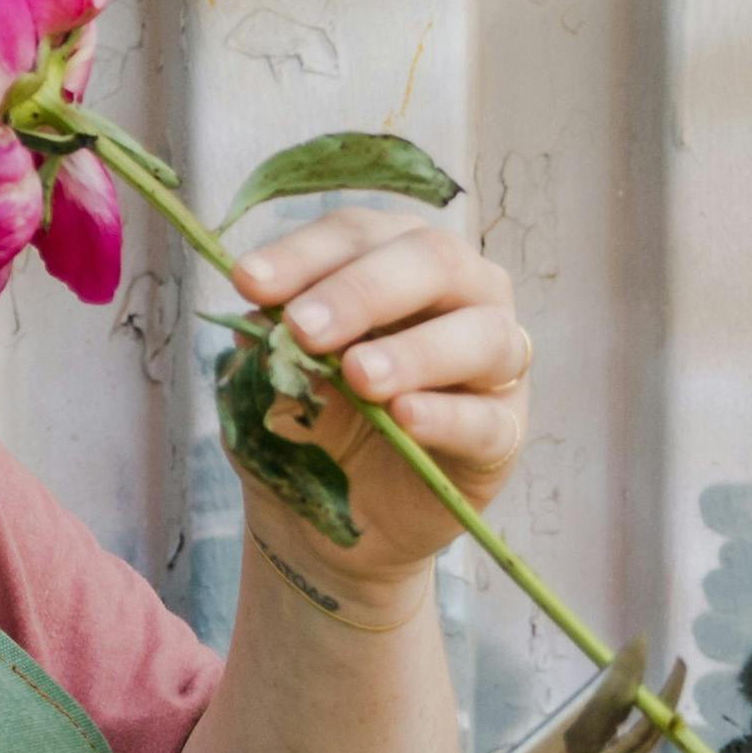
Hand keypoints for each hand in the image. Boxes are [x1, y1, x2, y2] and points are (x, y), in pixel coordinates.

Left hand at [221, 213, 530, 597]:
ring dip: (414, 352)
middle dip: (362, 290)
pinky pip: (487, 419)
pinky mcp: (503, 432)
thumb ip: (276, 348)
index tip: (248, 282)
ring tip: (358, 376)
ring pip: (481, 334)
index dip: (303, 254)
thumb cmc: (301, 422)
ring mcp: (492, 361)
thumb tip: (272, 323)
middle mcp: (458, 292)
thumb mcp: (272, 380)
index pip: (357, 235)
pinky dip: (446, 416)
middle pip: (432, 261)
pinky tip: (404, 418)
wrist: (319, 518)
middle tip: (304, 328)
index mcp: (393, 258)